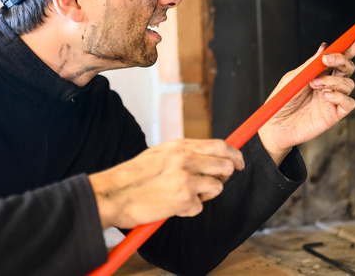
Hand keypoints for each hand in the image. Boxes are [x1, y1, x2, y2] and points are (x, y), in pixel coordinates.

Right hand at [88, 139, 243, 229]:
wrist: (115, 194)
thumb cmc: (135, 176)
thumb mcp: (161, 154)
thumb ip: (185, 153)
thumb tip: (211, 155)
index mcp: (180, 146)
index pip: (220, 145)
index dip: (234, 154)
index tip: (239, 162)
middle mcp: (186, 159)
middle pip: (226, 166)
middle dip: (223, 176)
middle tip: (211, 183)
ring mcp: (187, 179)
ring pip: (217, 188)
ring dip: (205, 195)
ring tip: (183, 195)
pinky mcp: (184, 199)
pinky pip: (200, 207)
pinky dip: (188, 209)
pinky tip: (171, 205)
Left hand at [258, 34, 354, 164]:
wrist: (276, 125)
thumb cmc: (282, 100)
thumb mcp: (294, 78)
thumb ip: (311, 64)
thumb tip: (325, 47)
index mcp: (321, 71)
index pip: (342, 56)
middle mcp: (330, 83)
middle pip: (349, 67)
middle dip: (343, 59)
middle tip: (327, 60)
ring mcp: (334, 98)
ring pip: (349, 84)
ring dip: (333, 81)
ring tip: (314, 85)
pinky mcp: (335, 114)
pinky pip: (349, 102)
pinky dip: (339, 96)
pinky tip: (325, 96)